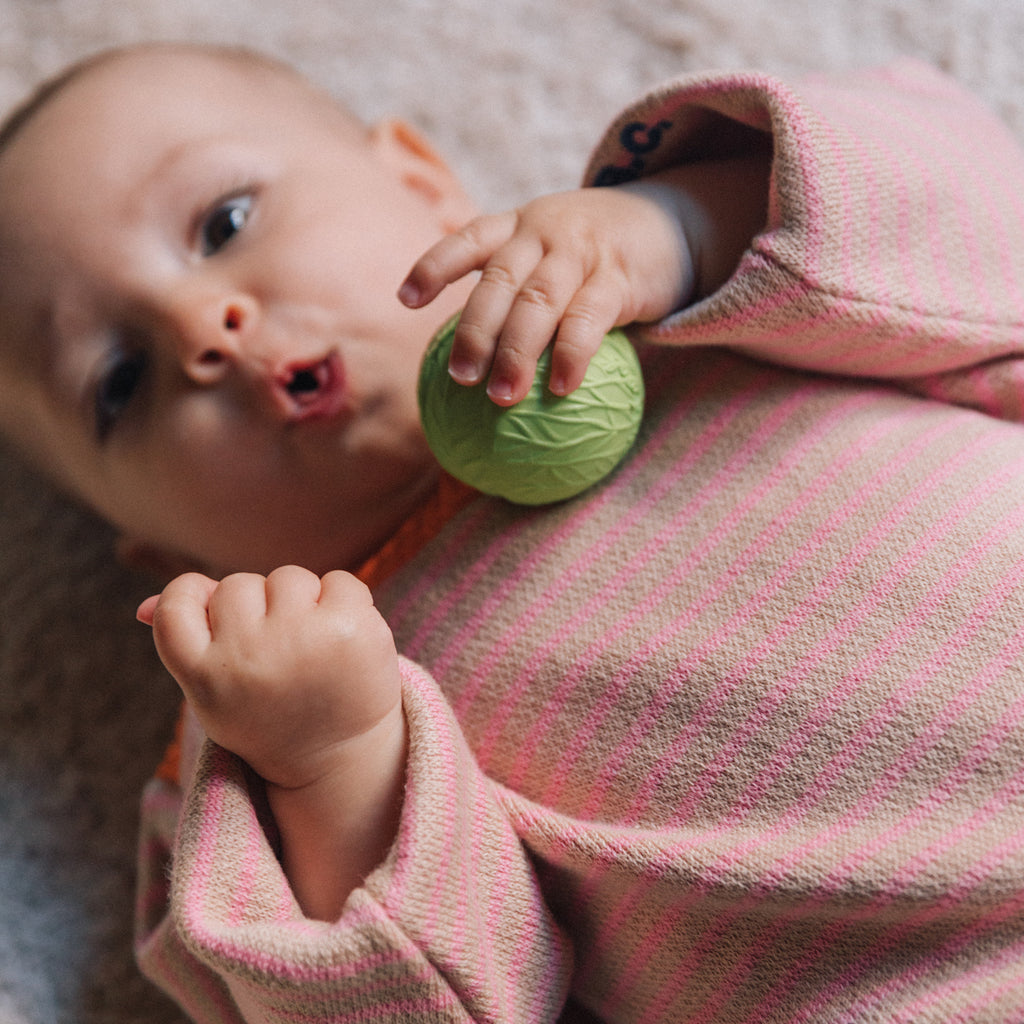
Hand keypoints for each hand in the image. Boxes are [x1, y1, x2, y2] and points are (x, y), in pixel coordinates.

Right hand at [137, 566, 401, 791]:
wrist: (340, 760)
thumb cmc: (269, 714)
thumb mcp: (215, 692)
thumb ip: (185, 643)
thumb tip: (145, 605)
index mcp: (205, 677)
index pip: (177, 604)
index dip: (192, 594)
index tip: (213, 612)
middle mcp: (249, 656)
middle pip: (237, 584)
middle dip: (258, 608)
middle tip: (277, 655)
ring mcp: (303, 639)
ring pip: (288, 578)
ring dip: (303, 603)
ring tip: (313, 649)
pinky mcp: (351, 628)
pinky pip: (339, 580)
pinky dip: (344, 601)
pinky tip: (345, 640)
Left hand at [399, 181, 693, 404]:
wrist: (679, 223)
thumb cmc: (603, 257)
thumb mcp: (559, 256)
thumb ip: (525, 294)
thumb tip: (483, 369)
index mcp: (521, 227)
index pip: (469, 239)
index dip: (435, 267)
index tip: (405, 301)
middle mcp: (544, 233)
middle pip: (498, 282)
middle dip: (474, 331)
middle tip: (459, 379)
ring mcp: (581, 251)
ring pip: (537, 301)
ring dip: (516, 351)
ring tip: (502, 397)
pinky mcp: (619, 276)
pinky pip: (589, 318)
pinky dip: (572, 354)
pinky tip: (560, 388)